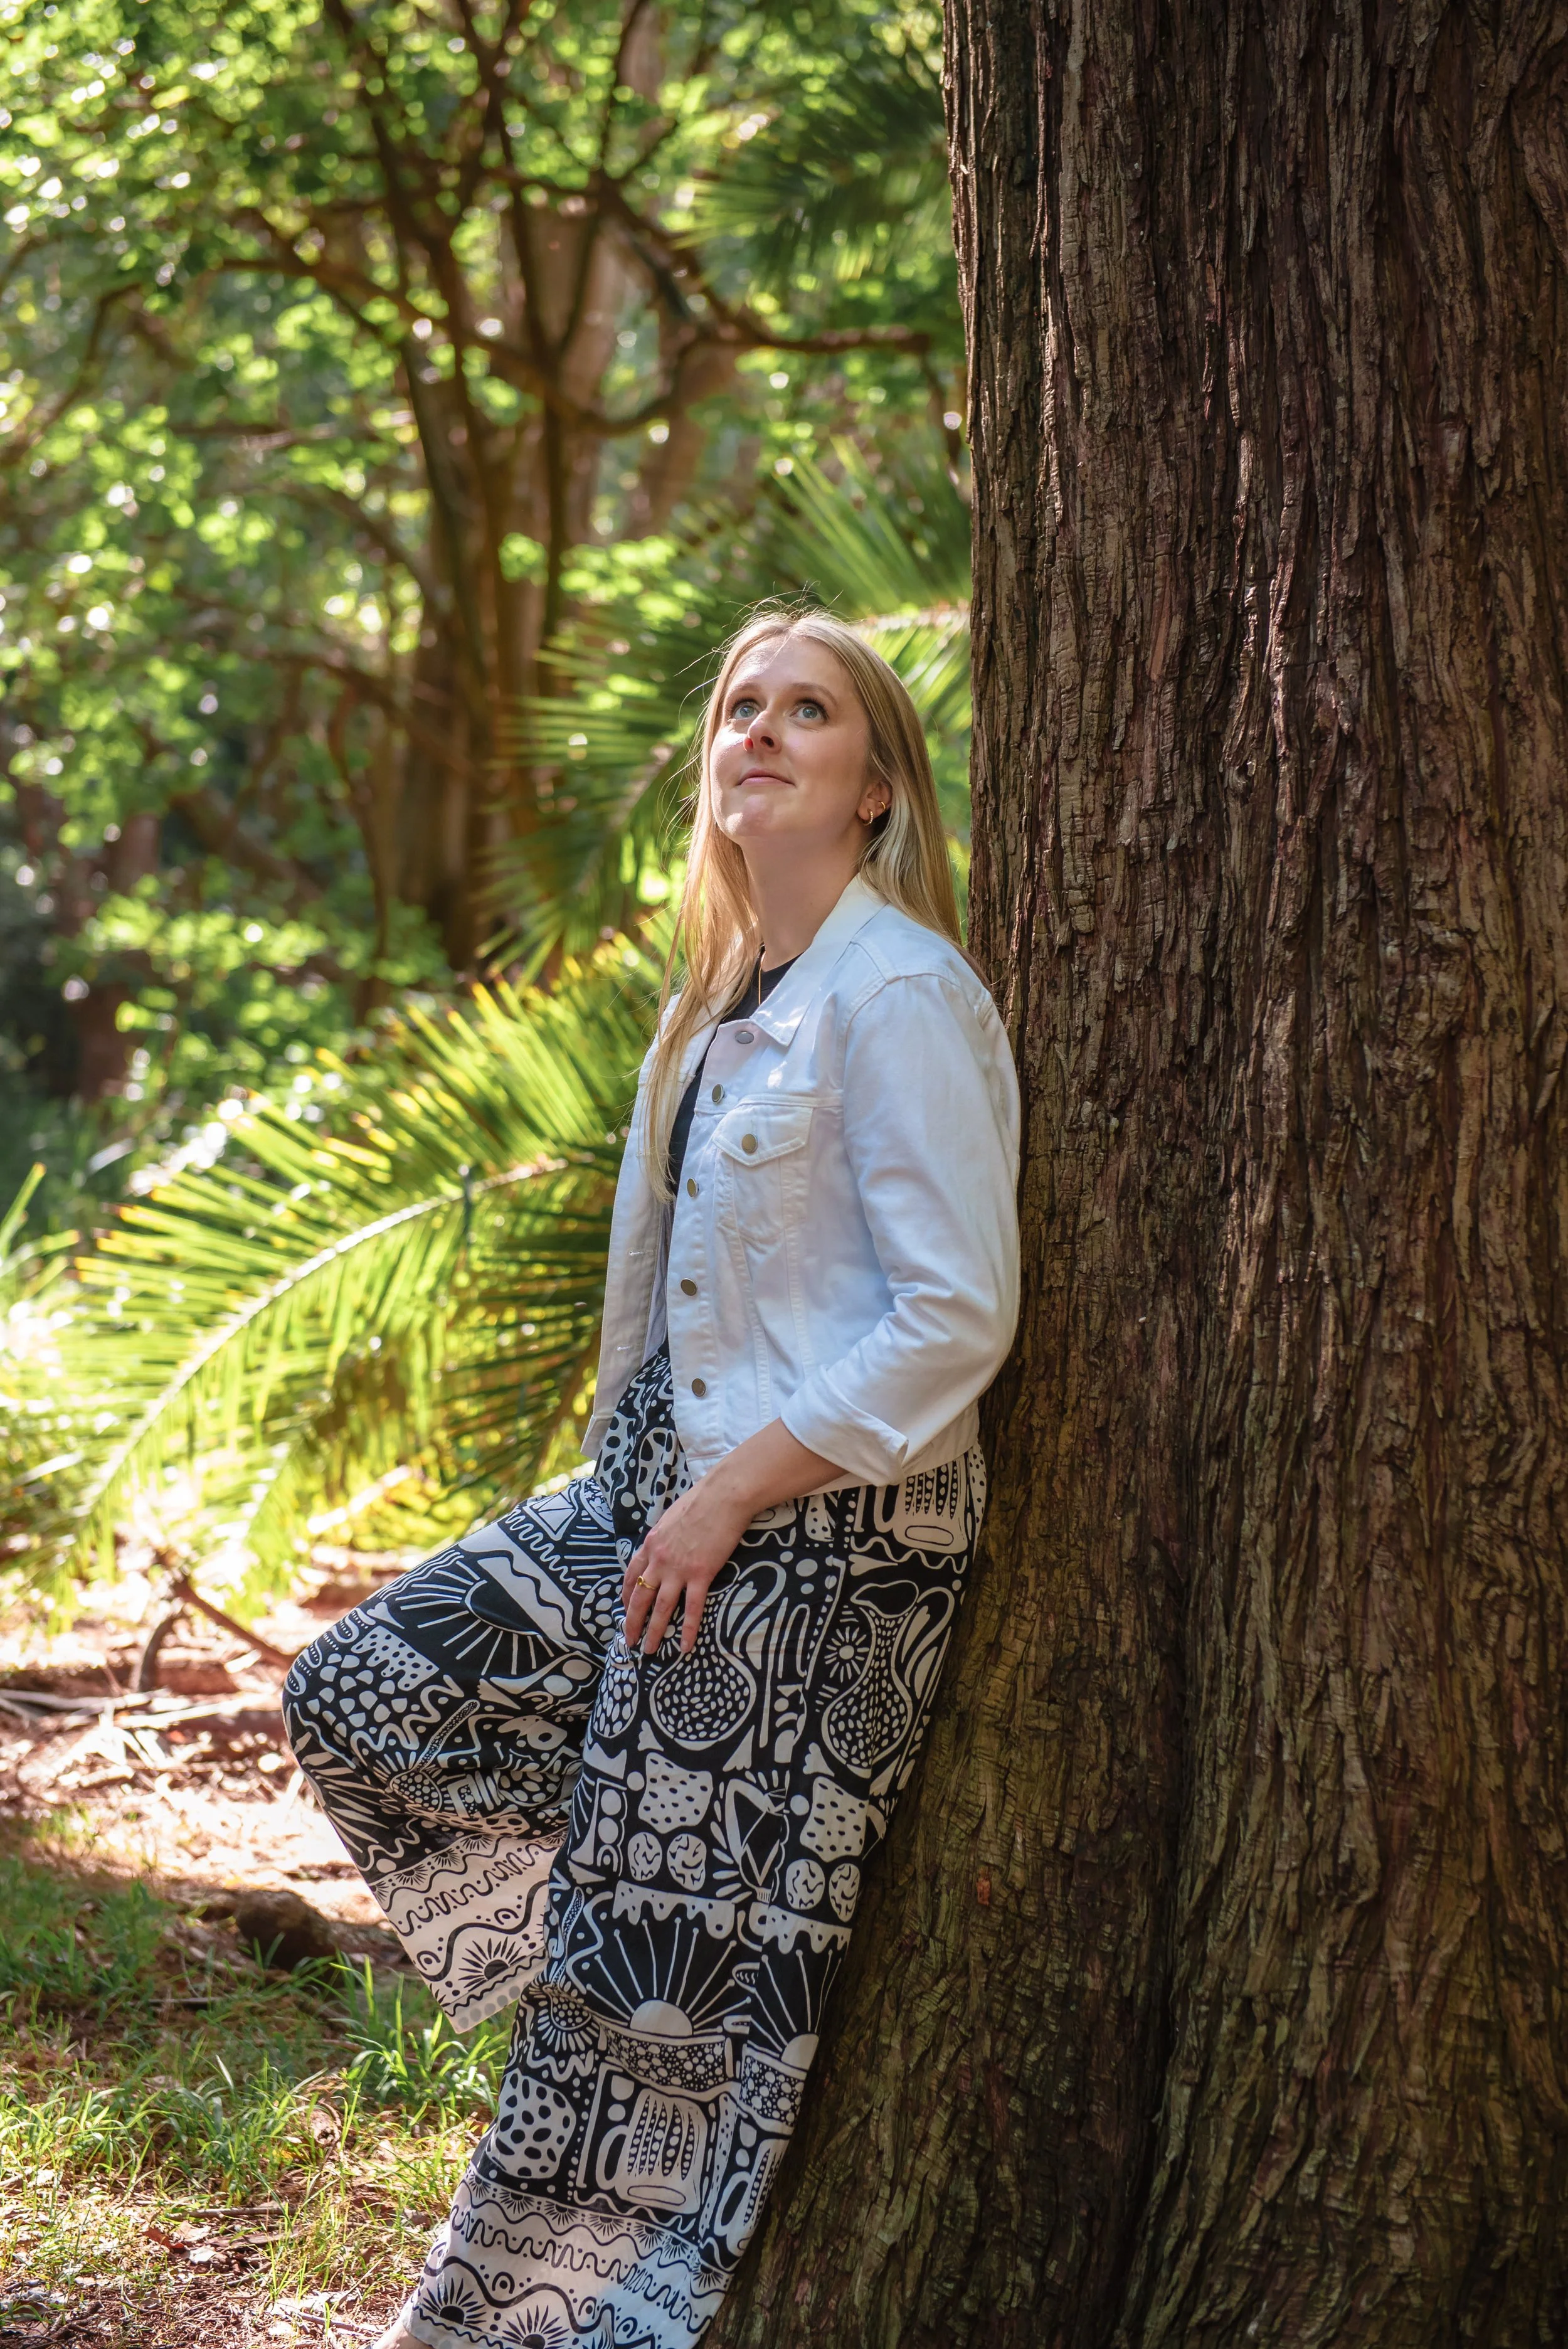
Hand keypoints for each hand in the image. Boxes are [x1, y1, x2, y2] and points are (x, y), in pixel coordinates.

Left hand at [621, 1473, 754, 1655]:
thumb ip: (665, 1536)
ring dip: (653, 1631)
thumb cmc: (702, 1501)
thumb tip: (666, 1543)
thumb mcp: (672, 1517)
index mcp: (651, 1544)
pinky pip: (692, 1608)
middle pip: (640, 1597)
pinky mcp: (701, 1575)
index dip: (626, 1595)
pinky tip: (684, 1646)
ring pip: (661, 1608)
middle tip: (628, 1641)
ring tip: (648, 1650)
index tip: (625, 1608)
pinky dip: (687, 1629)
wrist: (724, 1496)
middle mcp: (659, 1560)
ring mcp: (679, 1569)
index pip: (631, 1575)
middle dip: (632, 1622)